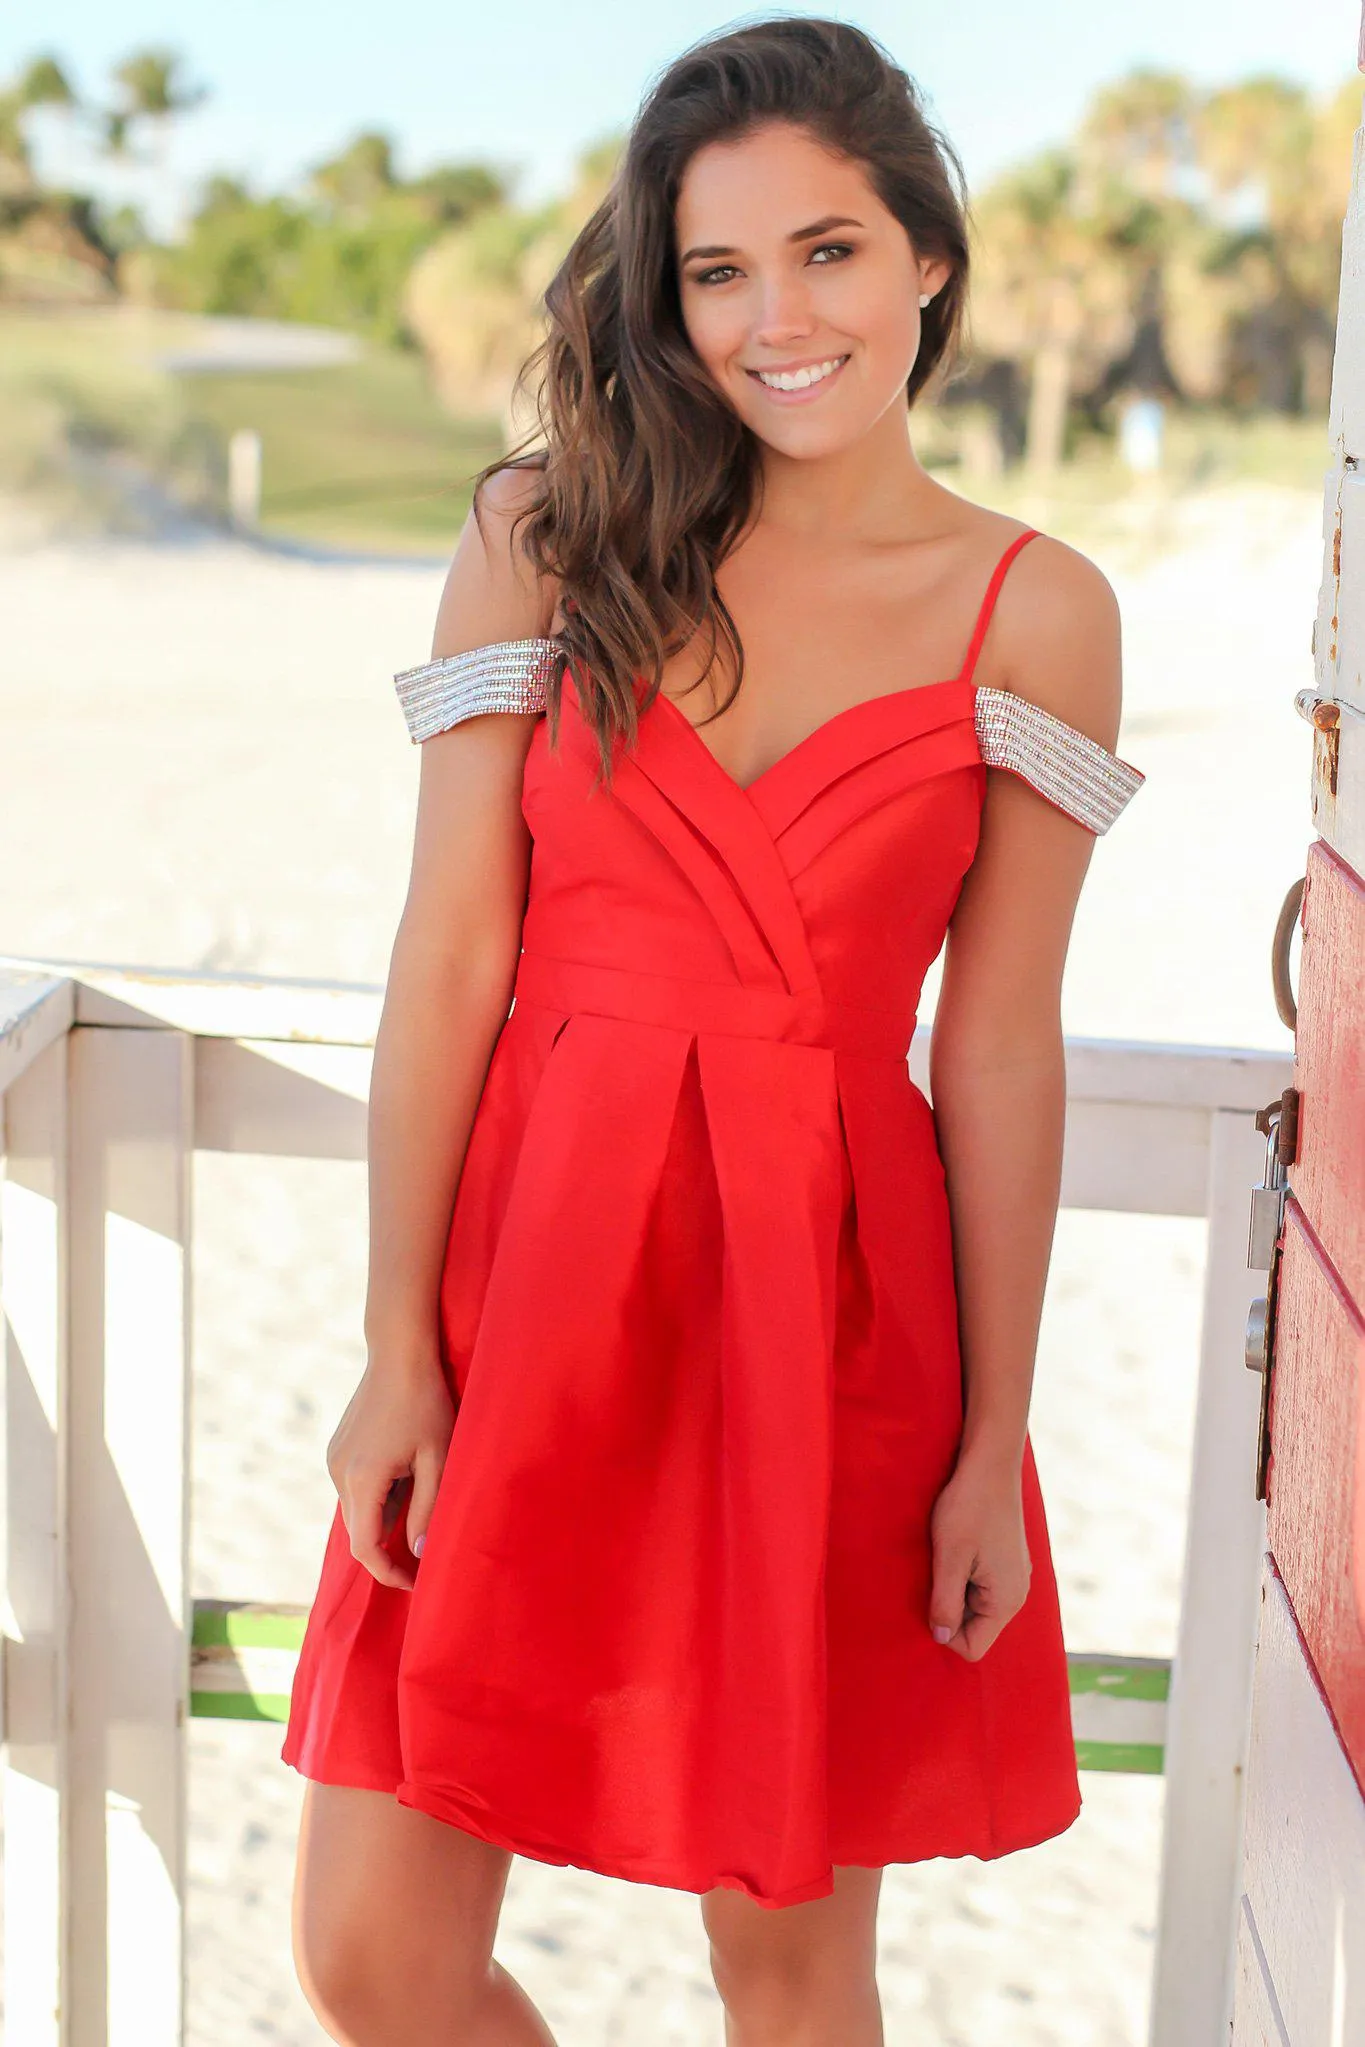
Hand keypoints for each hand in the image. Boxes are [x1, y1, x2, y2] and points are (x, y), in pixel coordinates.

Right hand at [326, 1350, 455, 1589]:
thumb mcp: (438, 1459)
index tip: (415, 1583)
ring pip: (357, 1509)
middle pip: (360, 1531)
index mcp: (363, 1479)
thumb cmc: (426, 1404)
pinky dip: (377, 1495)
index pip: (365, 1548)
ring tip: (422, 1488)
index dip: (389, 1573)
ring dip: (385, 1516)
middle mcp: (339, 1472)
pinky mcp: (336, 1449)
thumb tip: (418, 1553)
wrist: (399, 1354)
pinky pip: (355, 1488)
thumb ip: (427, 1509)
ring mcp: (334, 1459)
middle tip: (426, 1552)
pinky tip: (405, 1470)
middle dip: (390, 1549)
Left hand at [927, 1457, 1031, 1661]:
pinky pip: (979, 1585)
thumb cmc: (968, 1508)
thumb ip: (944, 1603)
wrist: (990, 1463)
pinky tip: (956, 1547)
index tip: (930, 1596)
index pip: (973, 1647)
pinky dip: (962, 1574)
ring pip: (974, 1605)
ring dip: (953, 1589)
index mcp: (1006, 1600)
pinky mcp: (1006, 1560)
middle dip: (948, 1608)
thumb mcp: (949, 1557)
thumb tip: (939, 1637)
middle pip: (974, 1628)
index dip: (944, 1631)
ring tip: (946, 1556)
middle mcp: (1016, 1594)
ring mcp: (1013, 1576)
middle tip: (936, 1571)